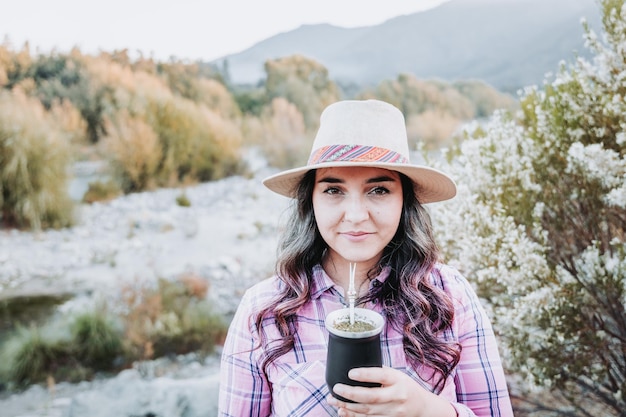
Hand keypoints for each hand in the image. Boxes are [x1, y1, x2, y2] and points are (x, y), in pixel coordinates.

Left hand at [326, 366, 455, 416]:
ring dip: (347, 406)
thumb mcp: (397, 375)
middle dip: (350, 393)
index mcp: (398, 380)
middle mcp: (396, 396)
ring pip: (366, 411)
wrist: (422, 407)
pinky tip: (342, 411)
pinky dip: (353, 416)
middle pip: (371, 397)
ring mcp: (393, 412)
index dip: (365, 375)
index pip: (381, 376)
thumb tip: (354, 366)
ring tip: (332, 400)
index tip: (350, 373)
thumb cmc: (405, 387)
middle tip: (336, 388)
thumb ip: (379, 372)